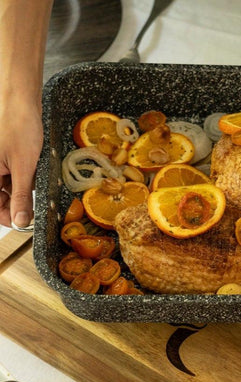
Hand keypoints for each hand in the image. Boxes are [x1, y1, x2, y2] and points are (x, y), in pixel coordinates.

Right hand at [0, 93, 42, 227]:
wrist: (18, 96)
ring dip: (19, 190)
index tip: (24, 222)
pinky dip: (21, 177)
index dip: (6, 217)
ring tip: (33, 180)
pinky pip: (9, 174)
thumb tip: (20, 220)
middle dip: (14, 203)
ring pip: (4, 186)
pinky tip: (31, 172)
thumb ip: (21, 196)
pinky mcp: (2, 156)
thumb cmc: (18, 124)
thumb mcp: (24, 166)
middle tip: (33, 204)